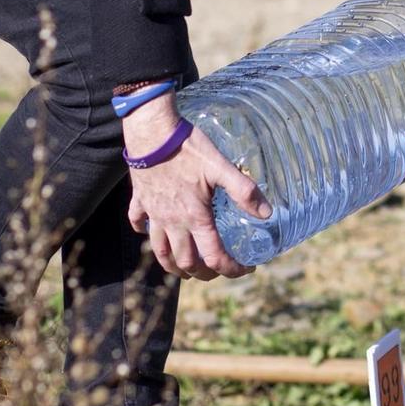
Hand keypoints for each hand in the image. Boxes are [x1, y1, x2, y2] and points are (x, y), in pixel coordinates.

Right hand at [121, 93, 270, 279]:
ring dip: (173, 266)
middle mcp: (173, 222)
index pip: (214, 256)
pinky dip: (143, 232)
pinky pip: (138, 223)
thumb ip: (244, 191)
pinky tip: (147, 232)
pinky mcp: (140, 200)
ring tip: (184, 269)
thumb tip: (266, 213)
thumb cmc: (187, 148)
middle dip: (204, 273)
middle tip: (217, 271)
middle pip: (186, 261)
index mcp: (195, 217)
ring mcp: (154, 213)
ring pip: (160, 251)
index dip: (232, 269)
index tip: (246, 269)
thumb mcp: (221, 167)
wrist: (152, 132)